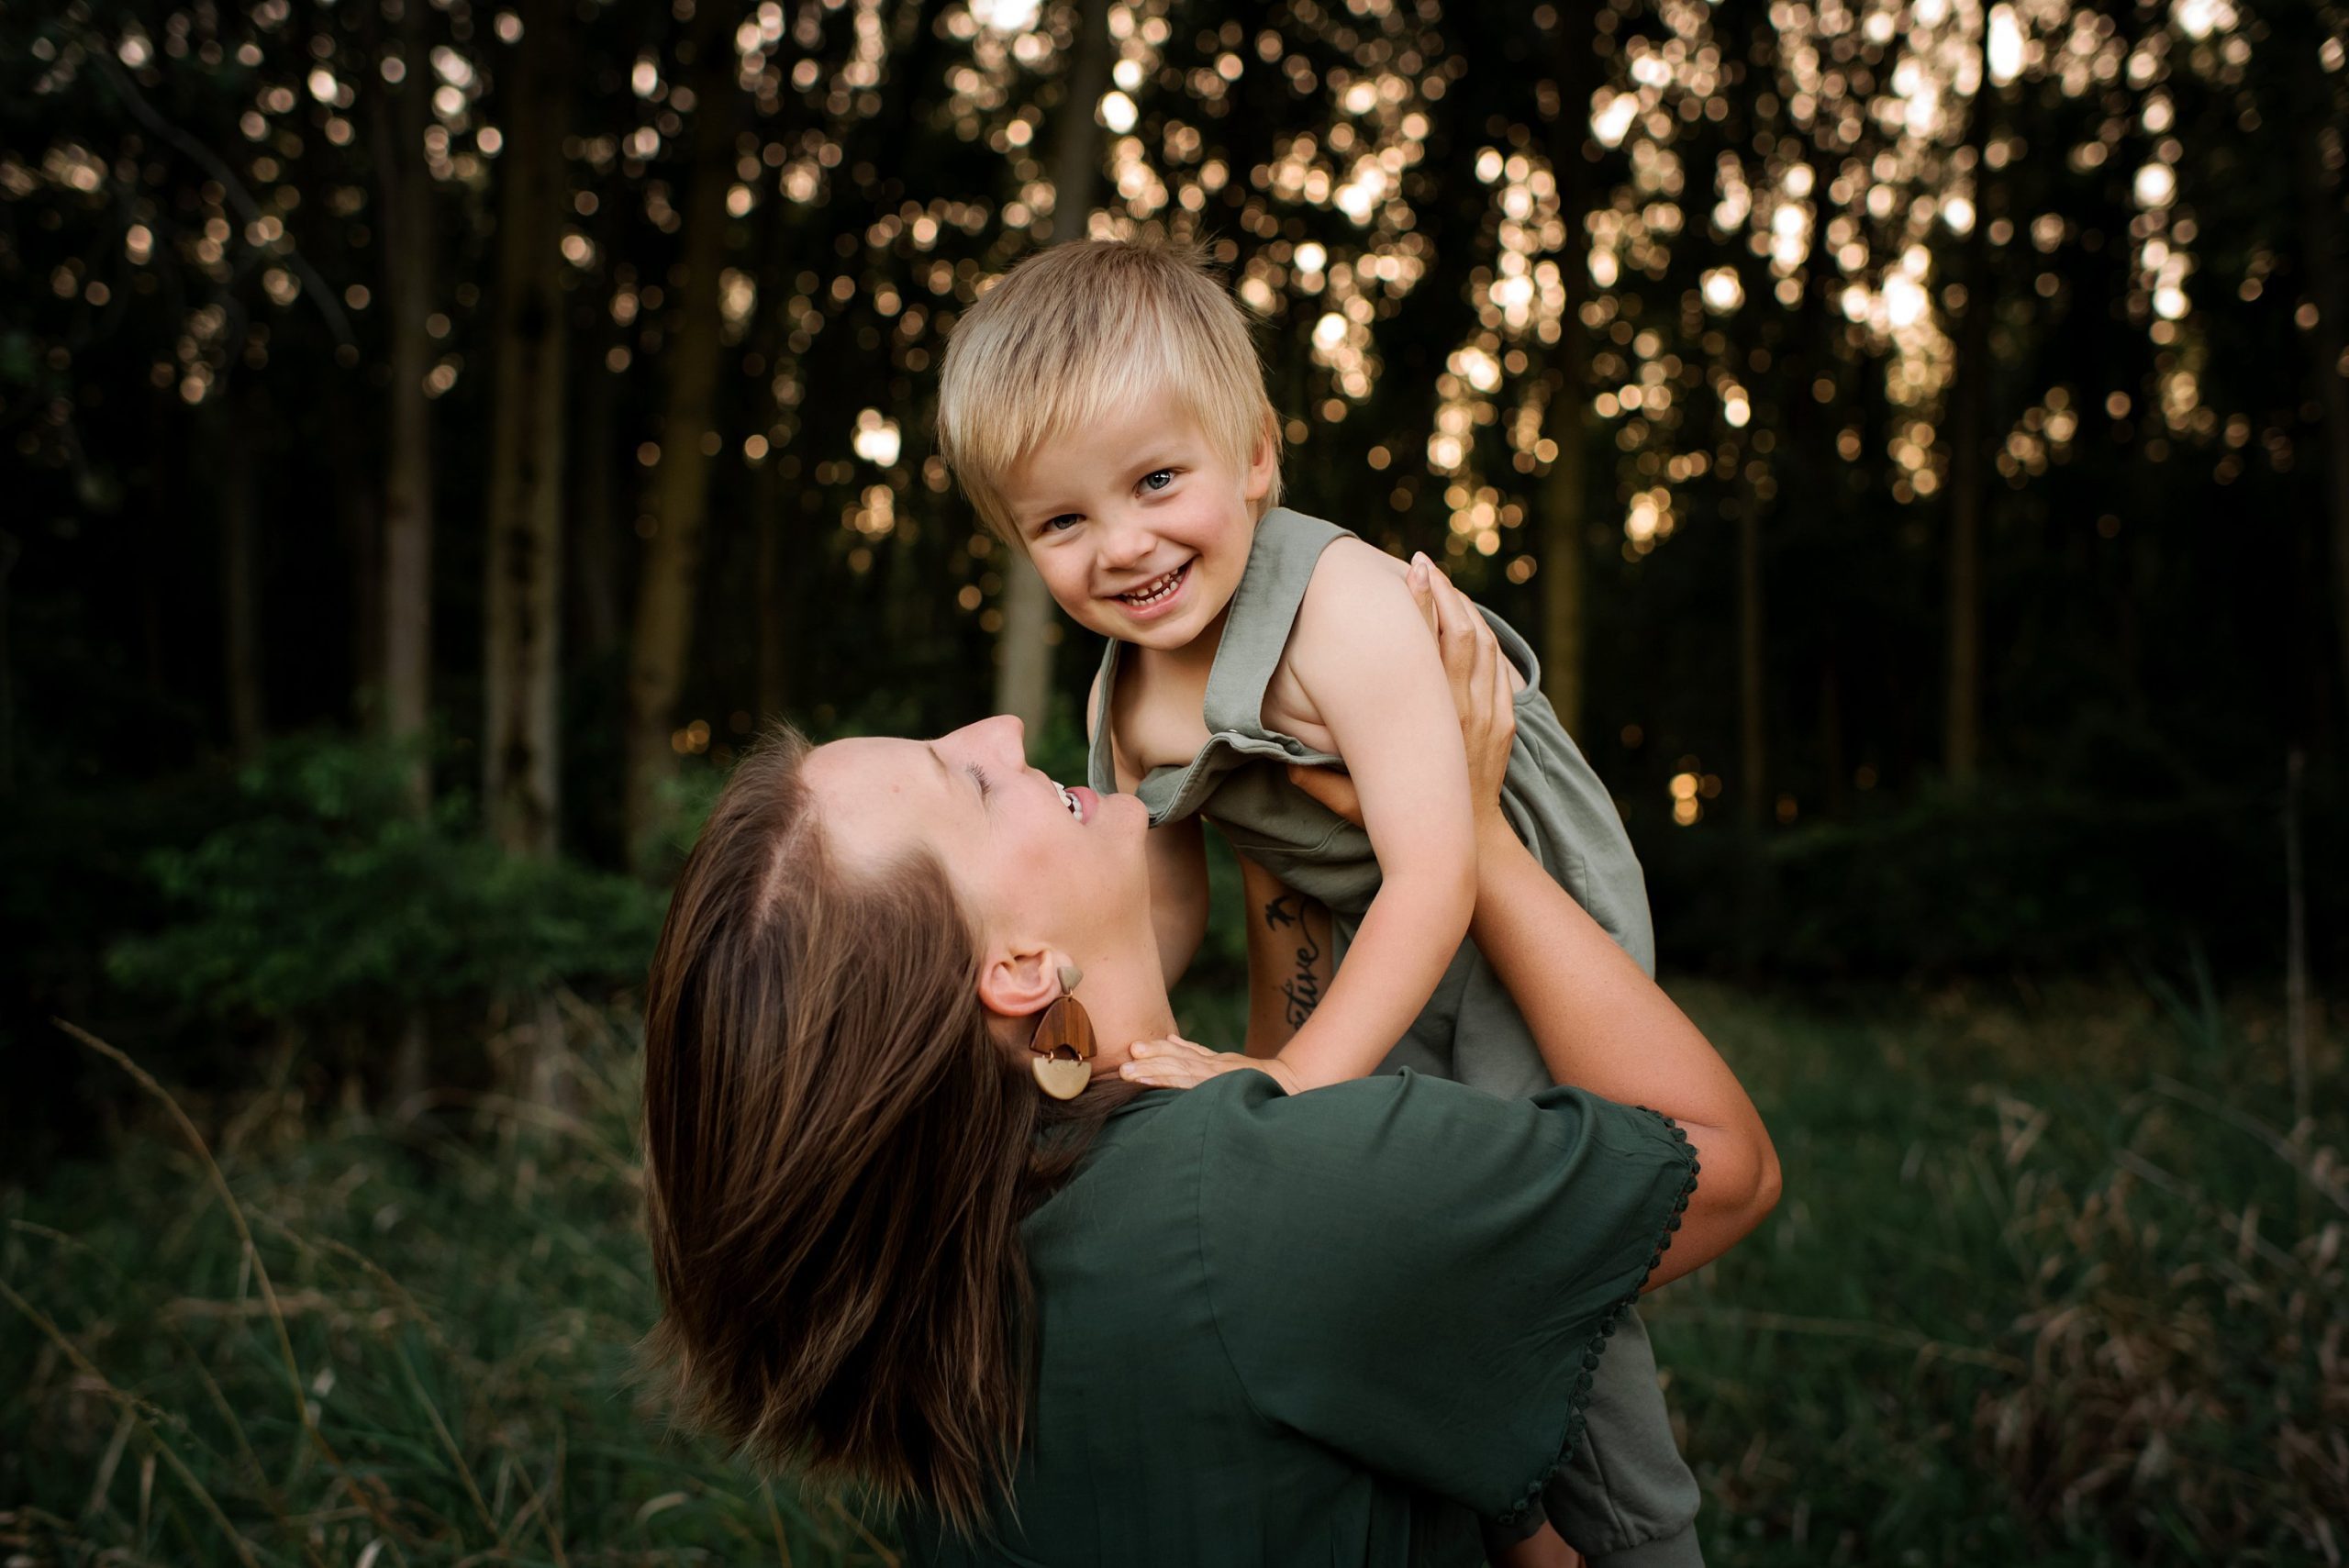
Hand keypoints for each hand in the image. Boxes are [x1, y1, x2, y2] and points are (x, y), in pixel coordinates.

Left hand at [1120, 1035, 1304, 1094]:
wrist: (1287, 1083)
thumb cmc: (1251, 1076)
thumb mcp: (1222, 1061)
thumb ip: (1195, 1052)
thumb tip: (1170, 1039)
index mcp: (1208, 1062)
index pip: (1178, 1053)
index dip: (1156, 1049)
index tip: (1133, 1049)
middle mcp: (1211, 1069)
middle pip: (1176, 1062)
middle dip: (1149, 1062)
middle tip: (1123, 1064)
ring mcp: (1217, 1081)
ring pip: (1182, 1075)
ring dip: (1155, 1075)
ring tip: (1131, 1076)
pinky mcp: (1224, 1093)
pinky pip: (1196, 1090)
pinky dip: (1178, 1087)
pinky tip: (1160, 1090)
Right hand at [1286, 552, 1515, 826]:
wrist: (1472, 844)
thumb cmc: (1409, 824)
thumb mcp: (1358, 806)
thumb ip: (1320, 783)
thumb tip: (1282, 761)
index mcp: (1429, 721)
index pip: (1429, 646)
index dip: (1422, 604)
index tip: (1411, 572)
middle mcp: (1463, 710)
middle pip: (1463, 633)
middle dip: (1446, 594)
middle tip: (1425, 566)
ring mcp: (1488, 715)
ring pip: (1485, 647)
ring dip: (1467, 611)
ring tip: (1445, 585)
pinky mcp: (1504, 723)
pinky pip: (1500, 669)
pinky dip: (1487, 641)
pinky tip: (1470, 624)